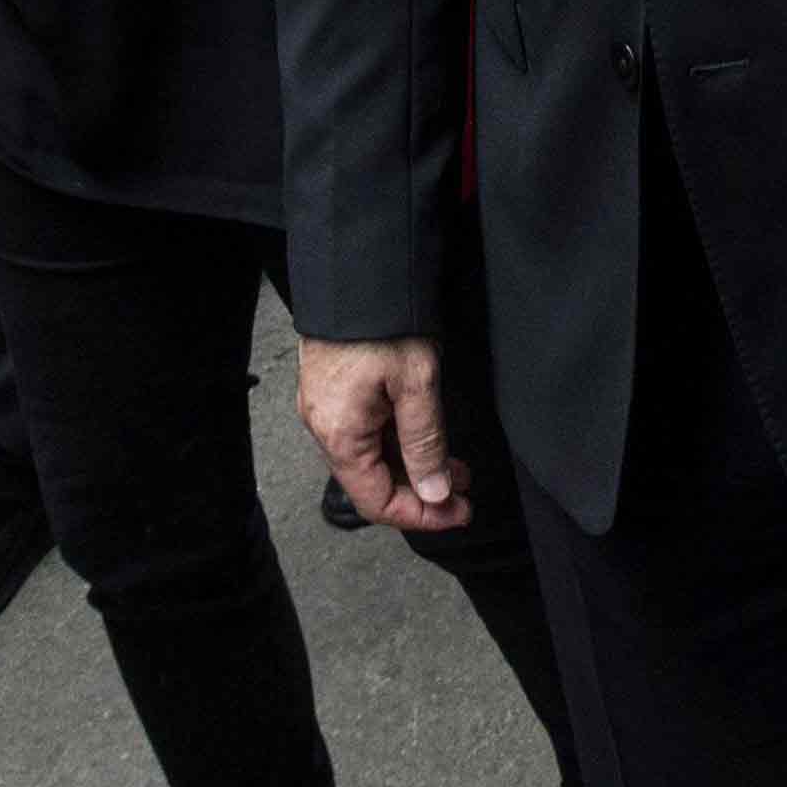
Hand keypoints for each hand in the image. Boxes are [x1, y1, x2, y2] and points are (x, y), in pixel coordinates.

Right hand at [299, 335, 469, 533]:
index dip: (421, 516)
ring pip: (369, 457)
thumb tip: (434, 493)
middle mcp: (324, 426)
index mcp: (340, 434)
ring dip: (411, 465)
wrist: (355, 270)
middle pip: (371, 482)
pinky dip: (395, 442)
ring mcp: (325, 407)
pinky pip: (362, 432)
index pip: (377, 502)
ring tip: (453, 463)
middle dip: (420, 491)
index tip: (458, 512)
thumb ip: (425, 444)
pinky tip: (423, 435)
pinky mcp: (331, 390)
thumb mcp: (417, 386)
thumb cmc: (383, 323)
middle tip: (463, 490)